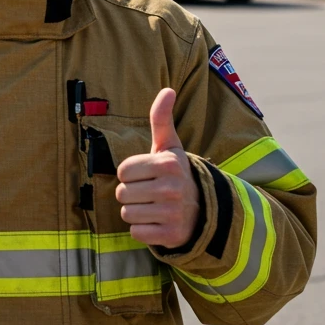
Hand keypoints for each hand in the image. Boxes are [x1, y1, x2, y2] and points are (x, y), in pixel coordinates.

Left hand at [116, 88, 200, 248]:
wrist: (203, 209)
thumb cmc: (175, 173)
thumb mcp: (169, 146)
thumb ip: (162, 118)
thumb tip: (168, 89)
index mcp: (168, 164)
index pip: (123, 171)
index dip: (131, 174)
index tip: (147, 175)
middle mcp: (172, 188)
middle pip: (122, 193)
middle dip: (132, 194)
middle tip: (150, 192)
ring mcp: (172, 213)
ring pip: (127, 214)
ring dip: (136, 212)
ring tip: (154, 206)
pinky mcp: (171, 235)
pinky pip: (136, 233)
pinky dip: (143, 230)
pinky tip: (158, 222)